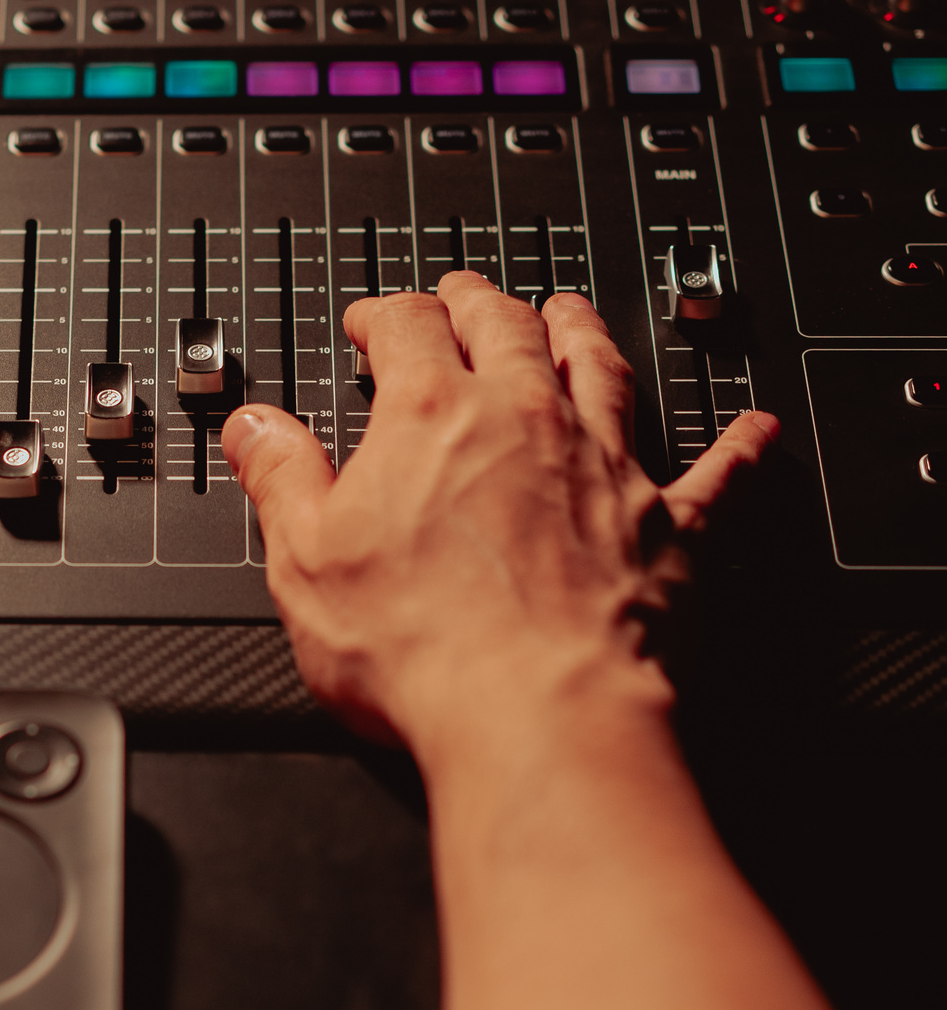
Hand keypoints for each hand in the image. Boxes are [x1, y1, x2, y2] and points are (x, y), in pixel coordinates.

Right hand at [217, 274, 776, 753]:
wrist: (537, 715)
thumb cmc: (422, 649)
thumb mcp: (305, 559)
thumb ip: (282, 479)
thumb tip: (255, 427)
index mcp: (431, 416)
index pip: (407, 329)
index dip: (384, 315)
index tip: (372, 320)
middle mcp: (526, 419)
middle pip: (507, 327)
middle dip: (478, 302)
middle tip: (463, 294)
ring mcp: (607, 466)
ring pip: (601, 368)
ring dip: (583, 332)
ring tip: (571, 312)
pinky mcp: (670, 528)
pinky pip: (716, 473)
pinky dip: (737, 448)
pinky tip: (755, 428)